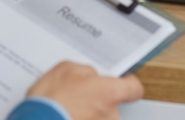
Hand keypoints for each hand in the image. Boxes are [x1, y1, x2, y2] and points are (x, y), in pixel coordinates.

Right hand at [27, 61, 143, 119]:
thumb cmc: (50, 101)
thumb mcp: (65, 69)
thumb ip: (86, 72)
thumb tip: (91, 77)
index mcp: (110, 92)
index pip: (134, 89)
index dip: (127, 85)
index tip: (122, 83)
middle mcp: (111, 115)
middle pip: (113, 106)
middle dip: (98, 103)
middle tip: (78, 99)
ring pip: (99, 119)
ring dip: (87, 116)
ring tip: (67, 111)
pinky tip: (65, 118)